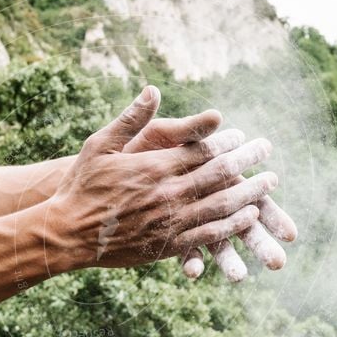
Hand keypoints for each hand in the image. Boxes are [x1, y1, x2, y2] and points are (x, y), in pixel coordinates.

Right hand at [49, 87, 278, 269]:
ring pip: (221, 205)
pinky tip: (248, 216)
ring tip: (269, 183)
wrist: (67, 234)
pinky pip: (208, 235)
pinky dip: (232, 224)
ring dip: (250, 192)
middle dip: (247, 161)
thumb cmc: (81, 186)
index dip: (226, 142)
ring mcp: (170, 222)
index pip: (202, 150)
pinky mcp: (168, 246)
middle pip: (219, 175)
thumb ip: (130, 119)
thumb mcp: (100, 145)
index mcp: (154, 167)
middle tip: (267, 150)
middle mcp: (167, 194)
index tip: (242, 135)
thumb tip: (153, 89)